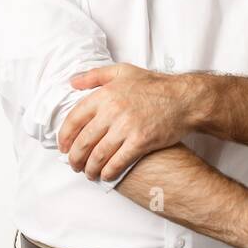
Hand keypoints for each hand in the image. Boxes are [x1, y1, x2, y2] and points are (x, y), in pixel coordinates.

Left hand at [60, 63, 199, 181]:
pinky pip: (117, 162)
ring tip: (88, 173)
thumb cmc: (154, 85)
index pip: (74, 119)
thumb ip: (95, 75)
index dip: (65, 137)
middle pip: (83, 141)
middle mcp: (112, 111)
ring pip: (98, 155)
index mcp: (104, 95)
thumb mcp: (123, 71)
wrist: (184, 99)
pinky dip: (108, 172)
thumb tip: (71, 82)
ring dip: (89, 168)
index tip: (63, 147)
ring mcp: (126, 127)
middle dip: (75, 158)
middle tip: (74, 165)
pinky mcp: (140, 142)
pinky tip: (105, 176)